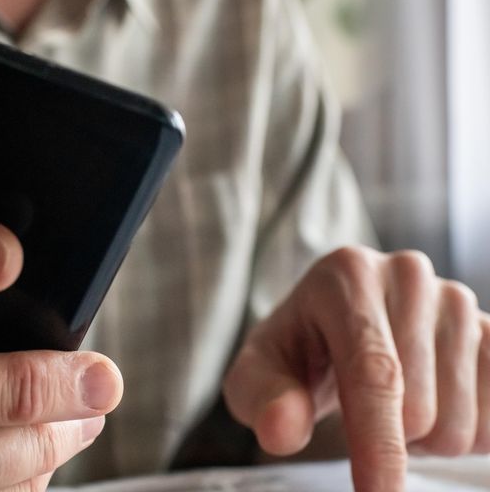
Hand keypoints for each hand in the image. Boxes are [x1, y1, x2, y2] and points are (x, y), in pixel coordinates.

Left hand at [223, 246, 489, 491]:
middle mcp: (408, 276)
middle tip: (357, 410)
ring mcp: (457, 299)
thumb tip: (282, 430)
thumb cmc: (295, 353)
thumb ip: (264, 398)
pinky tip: (432, 400)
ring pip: (462, 422)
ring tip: (392, 401)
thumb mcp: (257, 372)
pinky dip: (465, 432)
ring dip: (424, 439)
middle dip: (388, 439)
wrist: (333, 324)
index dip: (378, 445)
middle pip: (421, 409)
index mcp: (347, 276)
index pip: (374, 374)